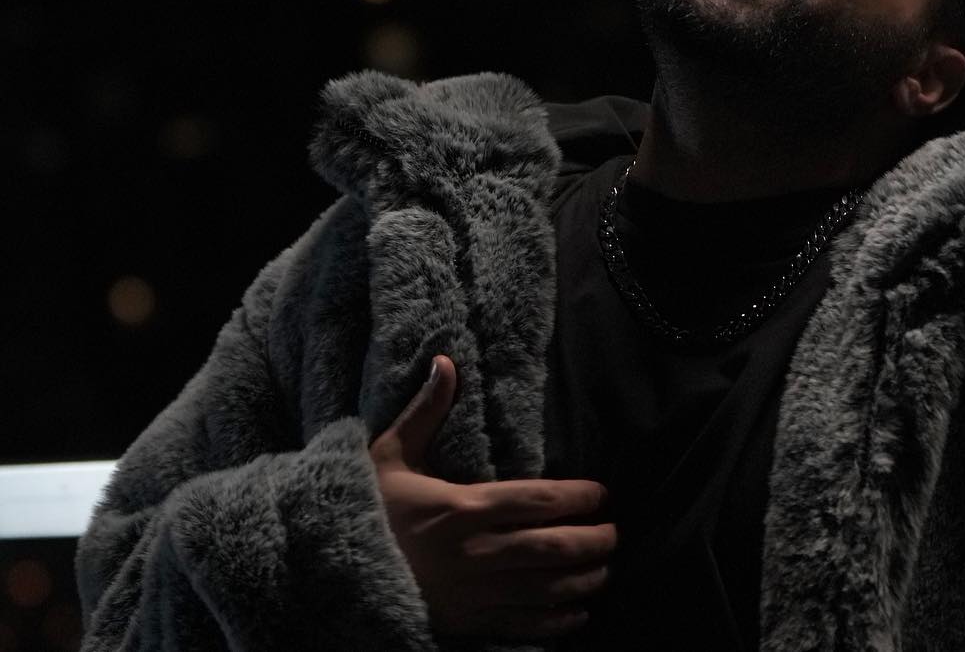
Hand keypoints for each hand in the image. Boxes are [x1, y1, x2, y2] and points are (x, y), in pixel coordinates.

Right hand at [368, 354, 616, 639]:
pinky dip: (558, 622)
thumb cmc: (365, 509)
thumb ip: (426, 411)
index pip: (538, 500)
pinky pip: (524, 627)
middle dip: (594, 541)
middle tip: (616, 533)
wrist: (326, 572)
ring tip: (605, 569)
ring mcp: (474, 593)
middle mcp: (476, 552)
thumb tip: (446, 361)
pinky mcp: (467, 624)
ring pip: (547, 588)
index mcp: (463, 507)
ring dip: (585, 579)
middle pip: (554, 547)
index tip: (601, 493)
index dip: (579, 497)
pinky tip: (578, 613)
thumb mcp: (389, 456)